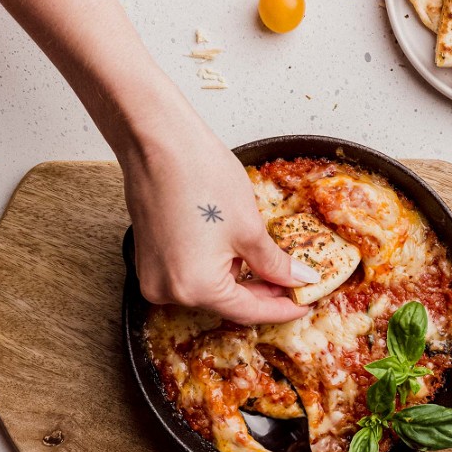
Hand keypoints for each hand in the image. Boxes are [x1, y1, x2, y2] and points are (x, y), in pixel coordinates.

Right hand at [120, 101, 317, 323]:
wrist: (157, 139)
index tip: (303, 305)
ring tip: (267, 261)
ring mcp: (153, 276)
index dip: (280, 309)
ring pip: (209, 289)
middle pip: (226, 303)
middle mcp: (168, 291)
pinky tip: (235, 251)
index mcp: (194, 288)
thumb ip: (275, 263)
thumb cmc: (198, 175)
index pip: (247, 312)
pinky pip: (190, 275)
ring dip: (239, 279)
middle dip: (261, 293)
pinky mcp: (148, 260)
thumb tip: (297, 279)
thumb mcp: (250, 228)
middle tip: (292, 283)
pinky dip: (215, 268)